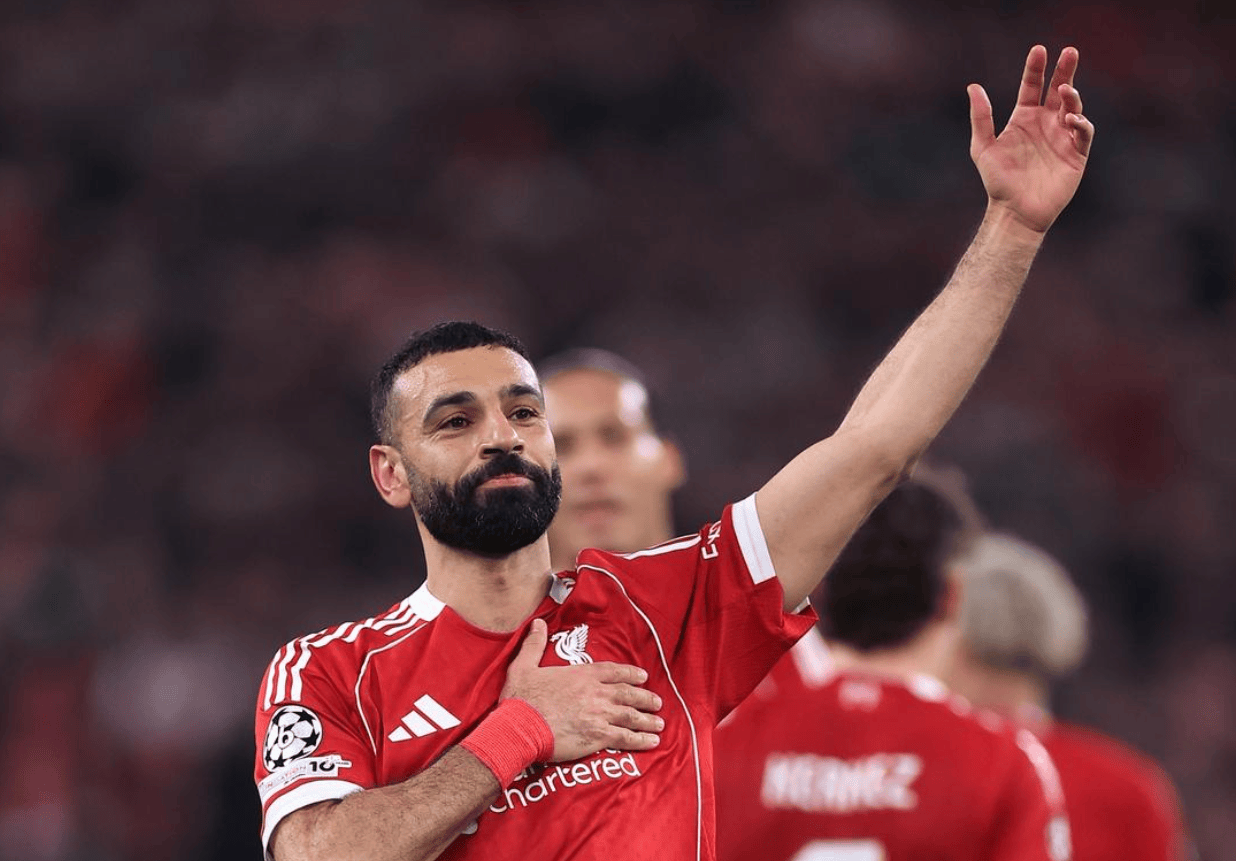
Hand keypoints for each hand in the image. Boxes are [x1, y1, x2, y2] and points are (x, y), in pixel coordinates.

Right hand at [500, 619, 662, 761]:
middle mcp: (595, 692)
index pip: (613, 671)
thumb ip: (534, 644)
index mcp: (581, 675)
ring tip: (659, 724)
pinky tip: (651, 743)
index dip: (630, 673)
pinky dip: (641, 740)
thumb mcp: (524, 665)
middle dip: (645, 698)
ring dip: (647, 720)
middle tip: (657, 702)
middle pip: (628, 693)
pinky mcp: (598, 736)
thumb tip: (537, 623)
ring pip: (631, 716)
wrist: (519, 727)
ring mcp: (599, 714)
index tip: (642, 677)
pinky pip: (625, 737)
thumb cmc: (521, 698)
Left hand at [969, 45, 1094, 232]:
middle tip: (1070, 51)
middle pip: (1058, 91)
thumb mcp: (983, 147)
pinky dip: (1080, 123)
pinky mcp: (1075, 154)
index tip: (1038, 50)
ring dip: (1072, 96)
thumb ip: (981, 117)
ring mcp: (1062, 137)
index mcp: (1024, 119)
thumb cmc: (998, 181)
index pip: (1032, 87)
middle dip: (1065, 70)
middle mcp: (1045, 124)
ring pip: (1074, 108)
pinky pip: (1083, 133)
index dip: (1036, 69)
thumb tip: (973, 86)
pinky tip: (1069, 120)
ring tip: (1065, 90)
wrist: (1014, 211)